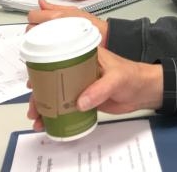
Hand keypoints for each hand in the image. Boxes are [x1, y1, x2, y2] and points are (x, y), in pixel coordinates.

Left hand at [26, 0, 107, 42]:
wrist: (101, 36)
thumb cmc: (90, 23)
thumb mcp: (72, 9)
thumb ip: (54, 7)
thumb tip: (41, 2)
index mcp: (55, 17)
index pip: (32, 15)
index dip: (34, 16)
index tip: (38, 17)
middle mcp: (52, 28)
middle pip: (29, 28)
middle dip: (33, 27)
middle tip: (41, 27)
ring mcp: (52, 40)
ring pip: (33, 38)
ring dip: (36, 36)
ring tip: (45, 35)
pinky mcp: (55, 50)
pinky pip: (40, 48)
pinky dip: (41, 46)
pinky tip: (48, 44)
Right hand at [27, 48, 163, 128]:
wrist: (144, 91)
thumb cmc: (133, 76)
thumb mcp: (117, 79)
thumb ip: (100, 89)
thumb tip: (80, 103)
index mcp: (85, 54)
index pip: (59, 56)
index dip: (42, 67)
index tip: (32, 80)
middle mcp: (79, 67)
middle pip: (53, 78)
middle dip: (40, 92)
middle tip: (33, 106)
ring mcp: (80, 83)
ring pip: (57, 93)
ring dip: (46, 105)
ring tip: (37, 119)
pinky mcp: (84, 97)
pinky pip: (66, 105)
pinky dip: (56, 114)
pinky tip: (48, 123)